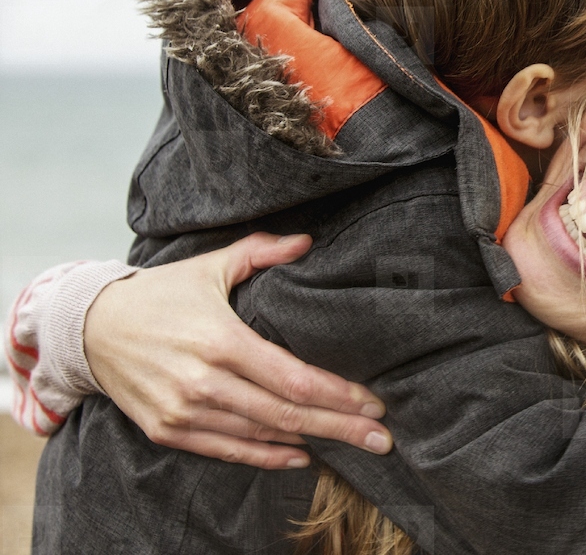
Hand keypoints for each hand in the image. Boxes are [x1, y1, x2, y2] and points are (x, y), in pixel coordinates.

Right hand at [83, 232, 392, 468]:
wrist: (90, 328)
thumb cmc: (161, 293)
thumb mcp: (211, 266)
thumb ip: (261, 252)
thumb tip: (307, 241)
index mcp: (221, 339)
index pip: (293, 378)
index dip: (338, 394)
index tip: (373, 403)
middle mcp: (203, 381)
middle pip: (286, 414)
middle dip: (340, 427)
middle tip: (382, 438)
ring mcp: (184, 411)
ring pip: (261, 436)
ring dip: (311, 442)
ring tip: (354, 445)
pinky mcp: (167, 430)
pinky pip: (226, 451)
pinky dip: (266, 457)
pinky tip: (301, 455)